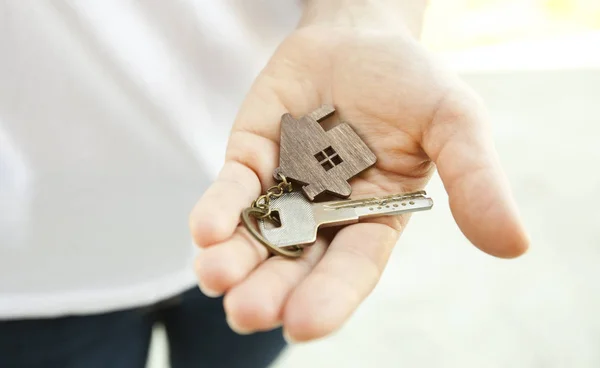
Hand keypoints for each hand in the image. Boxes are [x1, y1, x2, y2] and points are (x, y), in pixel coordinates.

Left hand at [189, 9, 528, 341]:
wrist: (360, 35)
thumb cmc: (411, 81)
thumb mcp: (454, 123)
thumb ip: (476, 181)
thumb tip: (513, 245)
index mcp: (375, 218)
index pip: (353, 267)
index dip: (330, 296)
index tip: (304, 325)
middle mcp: (325, 214)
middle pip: (296, 263)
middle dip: (270, 290)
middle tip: (246, 314)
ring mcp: (284, 189)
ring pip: (256, 236)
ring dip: (234, 260)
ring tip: (216, 277)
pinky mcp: (252, 159)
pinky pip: (233, 190)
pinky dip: (220, 210)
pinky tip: (206, 231)